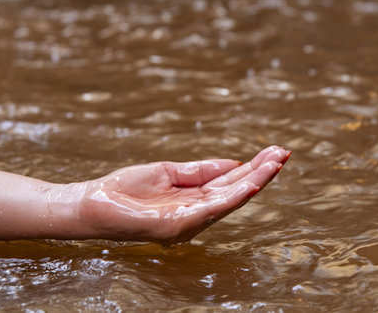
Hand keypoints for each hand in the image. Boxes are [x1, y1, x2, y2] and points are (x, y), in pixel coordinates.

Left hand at [78, 145, 290, 243]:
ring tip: (276, 163)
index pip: (230, 183)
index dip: (253, 168)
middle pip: (236, 191)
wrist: (92, 203)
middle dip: (262, 173)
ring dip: (256, 182)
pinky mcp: (176, 226)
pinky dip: (234, 196)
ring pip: (230, 200)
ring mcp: (188, 223)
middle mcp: (196, 215)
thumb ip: (201, 170)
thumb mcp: (169, 172)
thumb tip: (235, 163)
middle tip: (285, 153)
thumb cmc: (126, 189)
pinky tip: (252, 183)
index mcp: (195, 200)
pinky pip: (211, 210)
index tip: (274, 151)